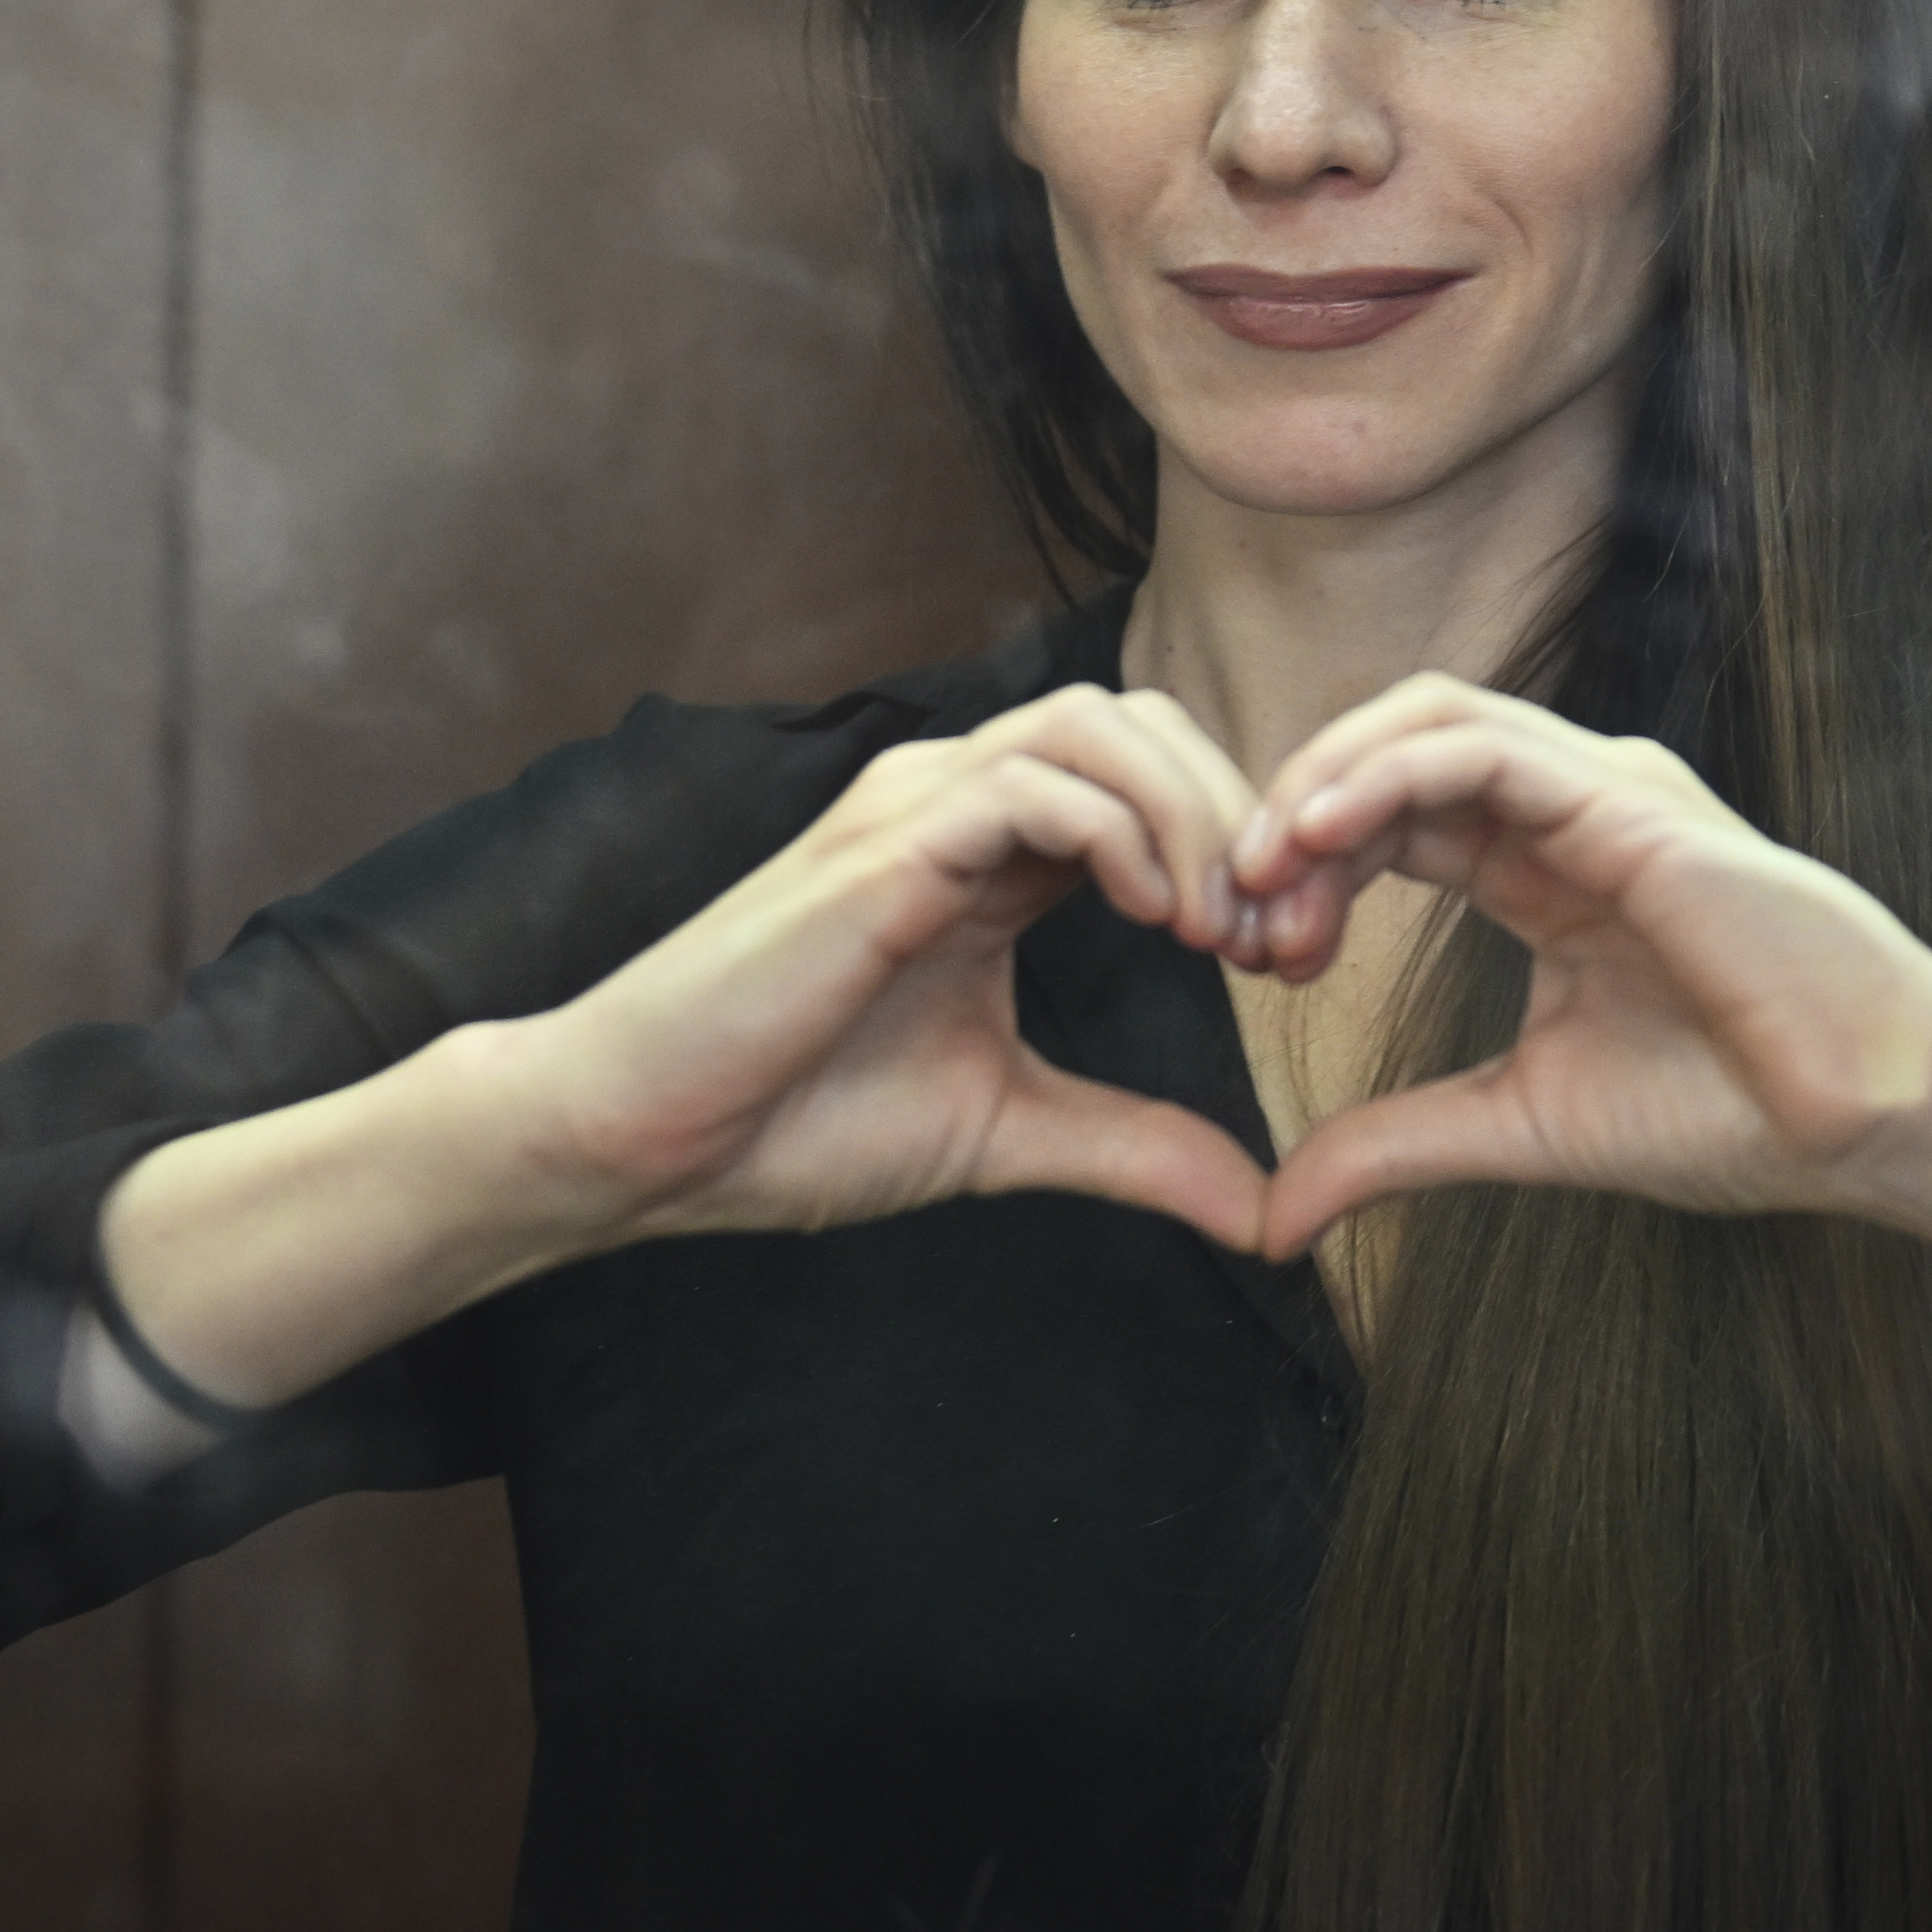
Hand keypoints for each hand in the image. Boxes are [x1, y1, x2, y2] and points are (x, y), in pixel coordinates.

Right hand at [534, 683, 1275, 1253]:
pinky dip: (1118, 832)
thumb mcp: (1008, 1130)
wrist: (644, 1137)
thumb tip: (1262, 1210)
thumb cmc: (794, 1121)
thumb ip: (1135, 1146)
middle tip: (1279, 937)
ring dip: (1192, 815)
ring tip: (1224, 929)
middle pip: (1144, 721)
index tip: (1287, 961)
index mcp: (990, 849)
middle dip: (1239, 812)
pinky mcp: (881, 847)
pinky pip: (1031, 785)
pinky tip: (1151, 917)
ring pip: (1099, 725)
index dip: (1240, 846)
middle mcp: (955, 799)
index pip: (1150, 773)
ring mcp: (913, 808)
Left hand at [1230, 678, 1931, 1345]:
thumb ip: (1398, 1146)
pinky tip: (1317, 835)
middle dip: (1292, 814)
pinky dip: (1383, 775)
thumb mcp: (1523, 1126)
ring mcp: (1609, 790)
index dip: (1305, 865)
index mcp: (1548, 866)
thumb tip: (1273, 1218)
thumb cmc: (1737, 1113)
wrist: (1874, 1120)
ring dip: (1321, 779)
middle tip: (1231, 913)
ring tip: (1257, 866)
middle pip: (1391, 749)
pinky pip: (1483, 750)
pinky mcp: (1636, 804)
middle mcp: (1574, 806)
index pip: (1393, 814)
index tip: (1254, 957)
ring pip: (1427, 717)